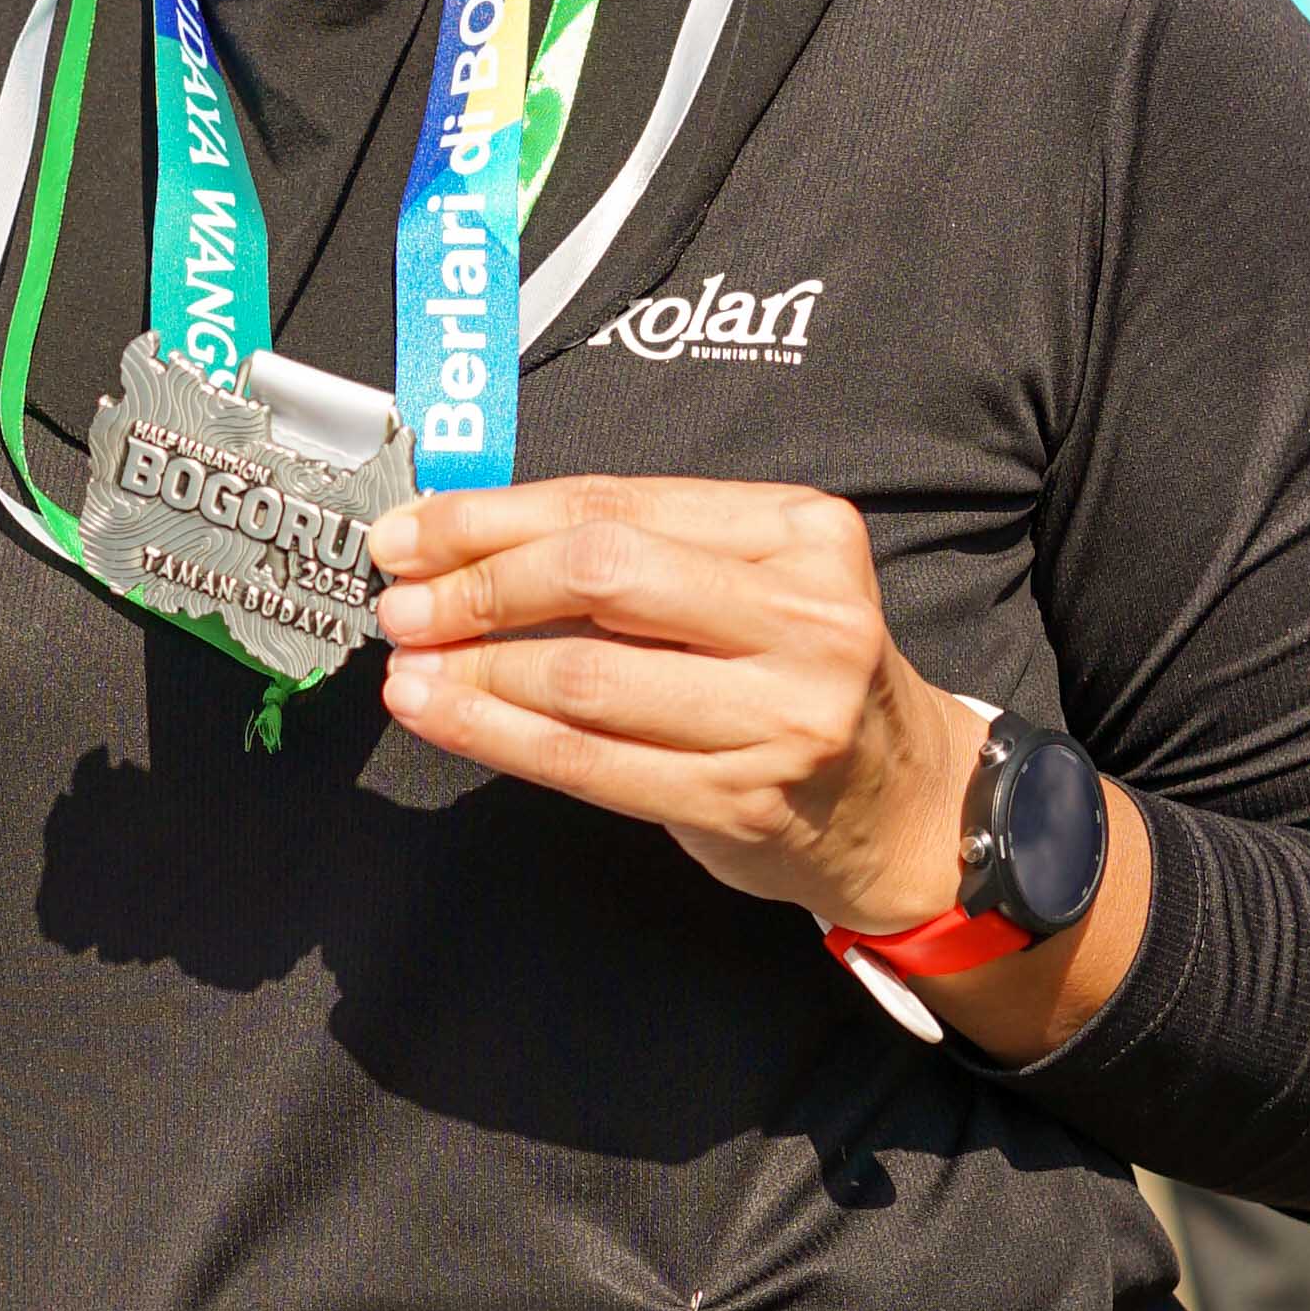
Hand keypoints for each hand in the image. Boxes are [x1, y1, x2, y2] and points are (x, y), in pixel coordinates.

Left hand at [369, 475, 977, 922]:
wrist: (904, 806)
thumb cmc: (801, 681)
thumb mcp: (754, 586)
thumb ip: (638, 552)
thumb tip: (467, 540)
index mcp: (803, 533)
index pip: (616, 504)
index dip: (494, 518)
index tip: (415, 532)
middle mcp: (807, 618)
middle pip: (600, 576)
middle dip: (478, 586)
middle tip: (405, 602)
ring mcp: (782, 716)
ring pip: (584, 678)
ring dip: (474, 670)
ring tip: (411, 665)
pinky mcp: (743, 800)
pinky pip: (589, 762)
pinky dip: (498, 736)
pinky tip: (447, 716)